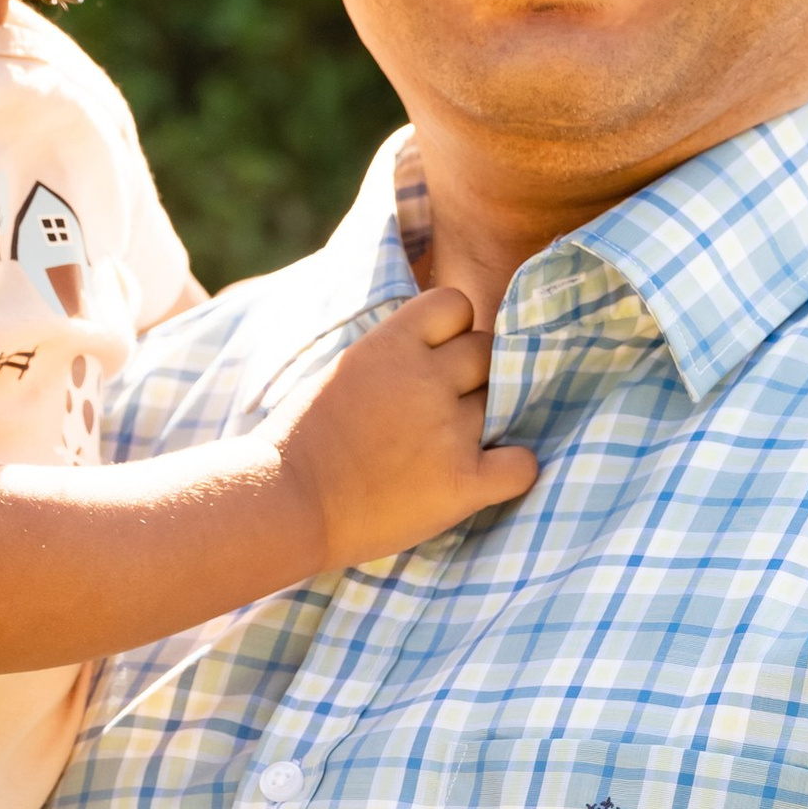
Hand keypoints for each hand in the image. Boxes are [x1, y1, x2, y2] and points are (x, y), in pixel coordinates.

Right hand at [271, 287, 536, 573]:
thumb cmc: (299, 442)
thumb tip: (432, 348)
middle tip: (444, 409)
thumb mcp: (343, 371)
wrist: (284, 504)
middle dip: (471, 376)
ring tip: (451, 448)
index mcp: (391, 344)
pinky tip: (490, 476)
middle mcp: (428, 379)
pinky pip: (522, 464)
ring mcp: (450, 431)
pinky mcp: (463, 482)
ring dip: (487, 423)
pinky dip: (513, 470)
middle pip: (486, 353)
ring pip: (504, 405)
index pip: (457, 304)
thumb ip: (392, 355)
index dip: (454, 329)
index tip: (437, 356)